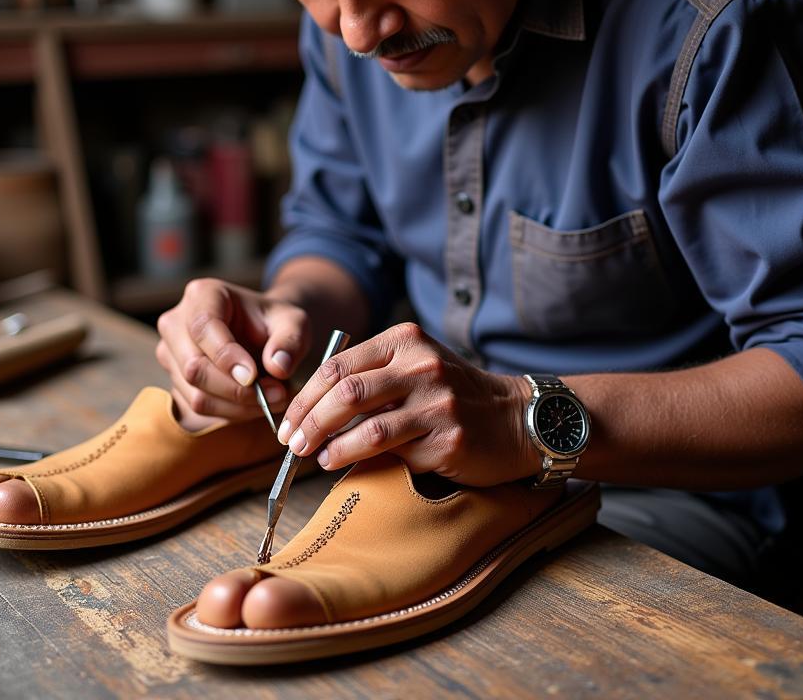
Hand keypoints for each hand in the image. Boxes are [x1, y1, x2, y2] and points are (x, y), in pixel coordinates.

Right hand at [156, 278, 310, 424]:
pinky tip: (255, 404)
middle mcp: (177, 323)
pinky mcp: (176, 382)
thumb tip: (277, 366)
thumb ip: (290, 340)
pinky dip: (231, 413)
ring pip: (195, 395)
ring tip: (273, 398)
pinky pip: (197, 409)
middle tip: (277, 393)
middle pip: (194, 367)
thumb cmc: (275, 323)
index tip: (254, 376)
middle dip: (237, 389)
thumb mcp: (294, 323)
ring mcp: (171, 354)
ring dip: (238, 406)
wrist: (265, 335)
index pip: (203, 327)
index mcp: (203, 294)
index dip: (226, 356)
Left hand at [276, 322, 536, 485]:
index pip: (339, 365)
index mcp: (406, 340)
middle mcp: (422, 365)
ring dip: (329, 445)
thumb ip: (370, 376)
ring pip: (365, 425)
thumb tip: (310, 409)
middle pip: (346, 393)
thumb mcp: (414, 366)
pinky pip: (392, 450)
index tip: (288, 420)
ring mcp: (438, 401)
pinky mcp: (448, 437)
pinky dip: (356, 458)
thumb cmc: (452, 395)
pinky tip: (342, 462)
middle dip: (309, 421)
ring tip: (315, 456)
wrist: (514, 418)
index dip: (305, 396)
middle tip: (292, 443)